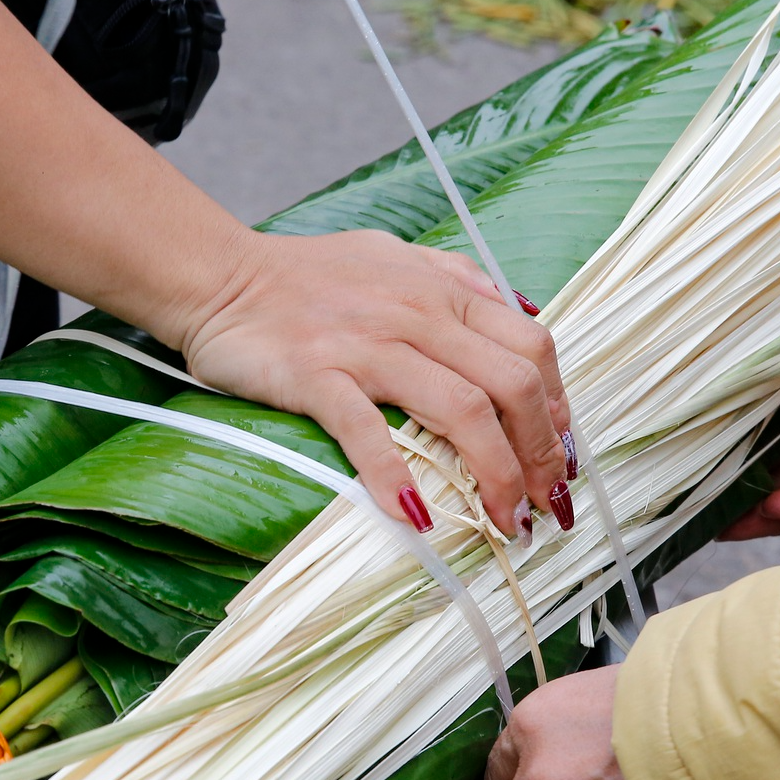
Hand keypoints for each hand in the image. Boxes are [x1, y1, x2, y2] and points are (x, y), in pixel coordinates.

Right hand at [179, 230, 573, 537]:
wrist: (219, 276)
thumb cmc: (307, 274)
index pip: (533, 349)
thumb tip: (517, 312)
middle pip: (513, 385)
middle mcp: (418, 314)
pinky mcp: (316, 376)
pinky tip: (418, 517)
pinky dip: (397, 478)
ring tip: (504, 522)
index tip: (559, 456)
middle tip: (543, 503)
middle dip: (541, 453)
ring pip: (461, 410)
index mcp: (443, 291)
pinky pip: (368, 432)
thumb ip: (456, 279)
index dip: (560, 408)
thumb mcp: (395, 257)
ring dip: (495, 475)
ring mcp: (368, 345)